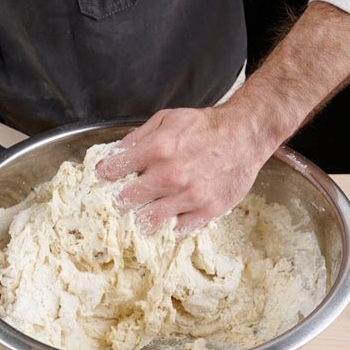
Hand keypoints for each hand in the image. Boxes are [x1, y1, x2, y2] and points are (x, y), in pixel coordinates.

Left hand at [96, 106, 268, 232]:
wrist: (244, 134)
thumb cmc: (204, 126)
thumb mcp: (166, 119)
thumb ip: (137, 138)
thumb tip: (113, 155)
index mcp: (157, 149)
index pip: (114, 170)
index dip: (104, 175)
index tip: (105, 178)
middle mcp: (170, 175)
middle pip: (125, 201)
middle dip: (119, 200)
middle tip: (122, 200)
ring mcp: (189, 196)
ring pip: (148, 222)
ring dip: (141, 219)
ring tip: (143, 213)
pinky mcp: (206, 210)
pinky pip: (177, 230)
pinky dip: (169, 225)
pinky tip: (169, 217)